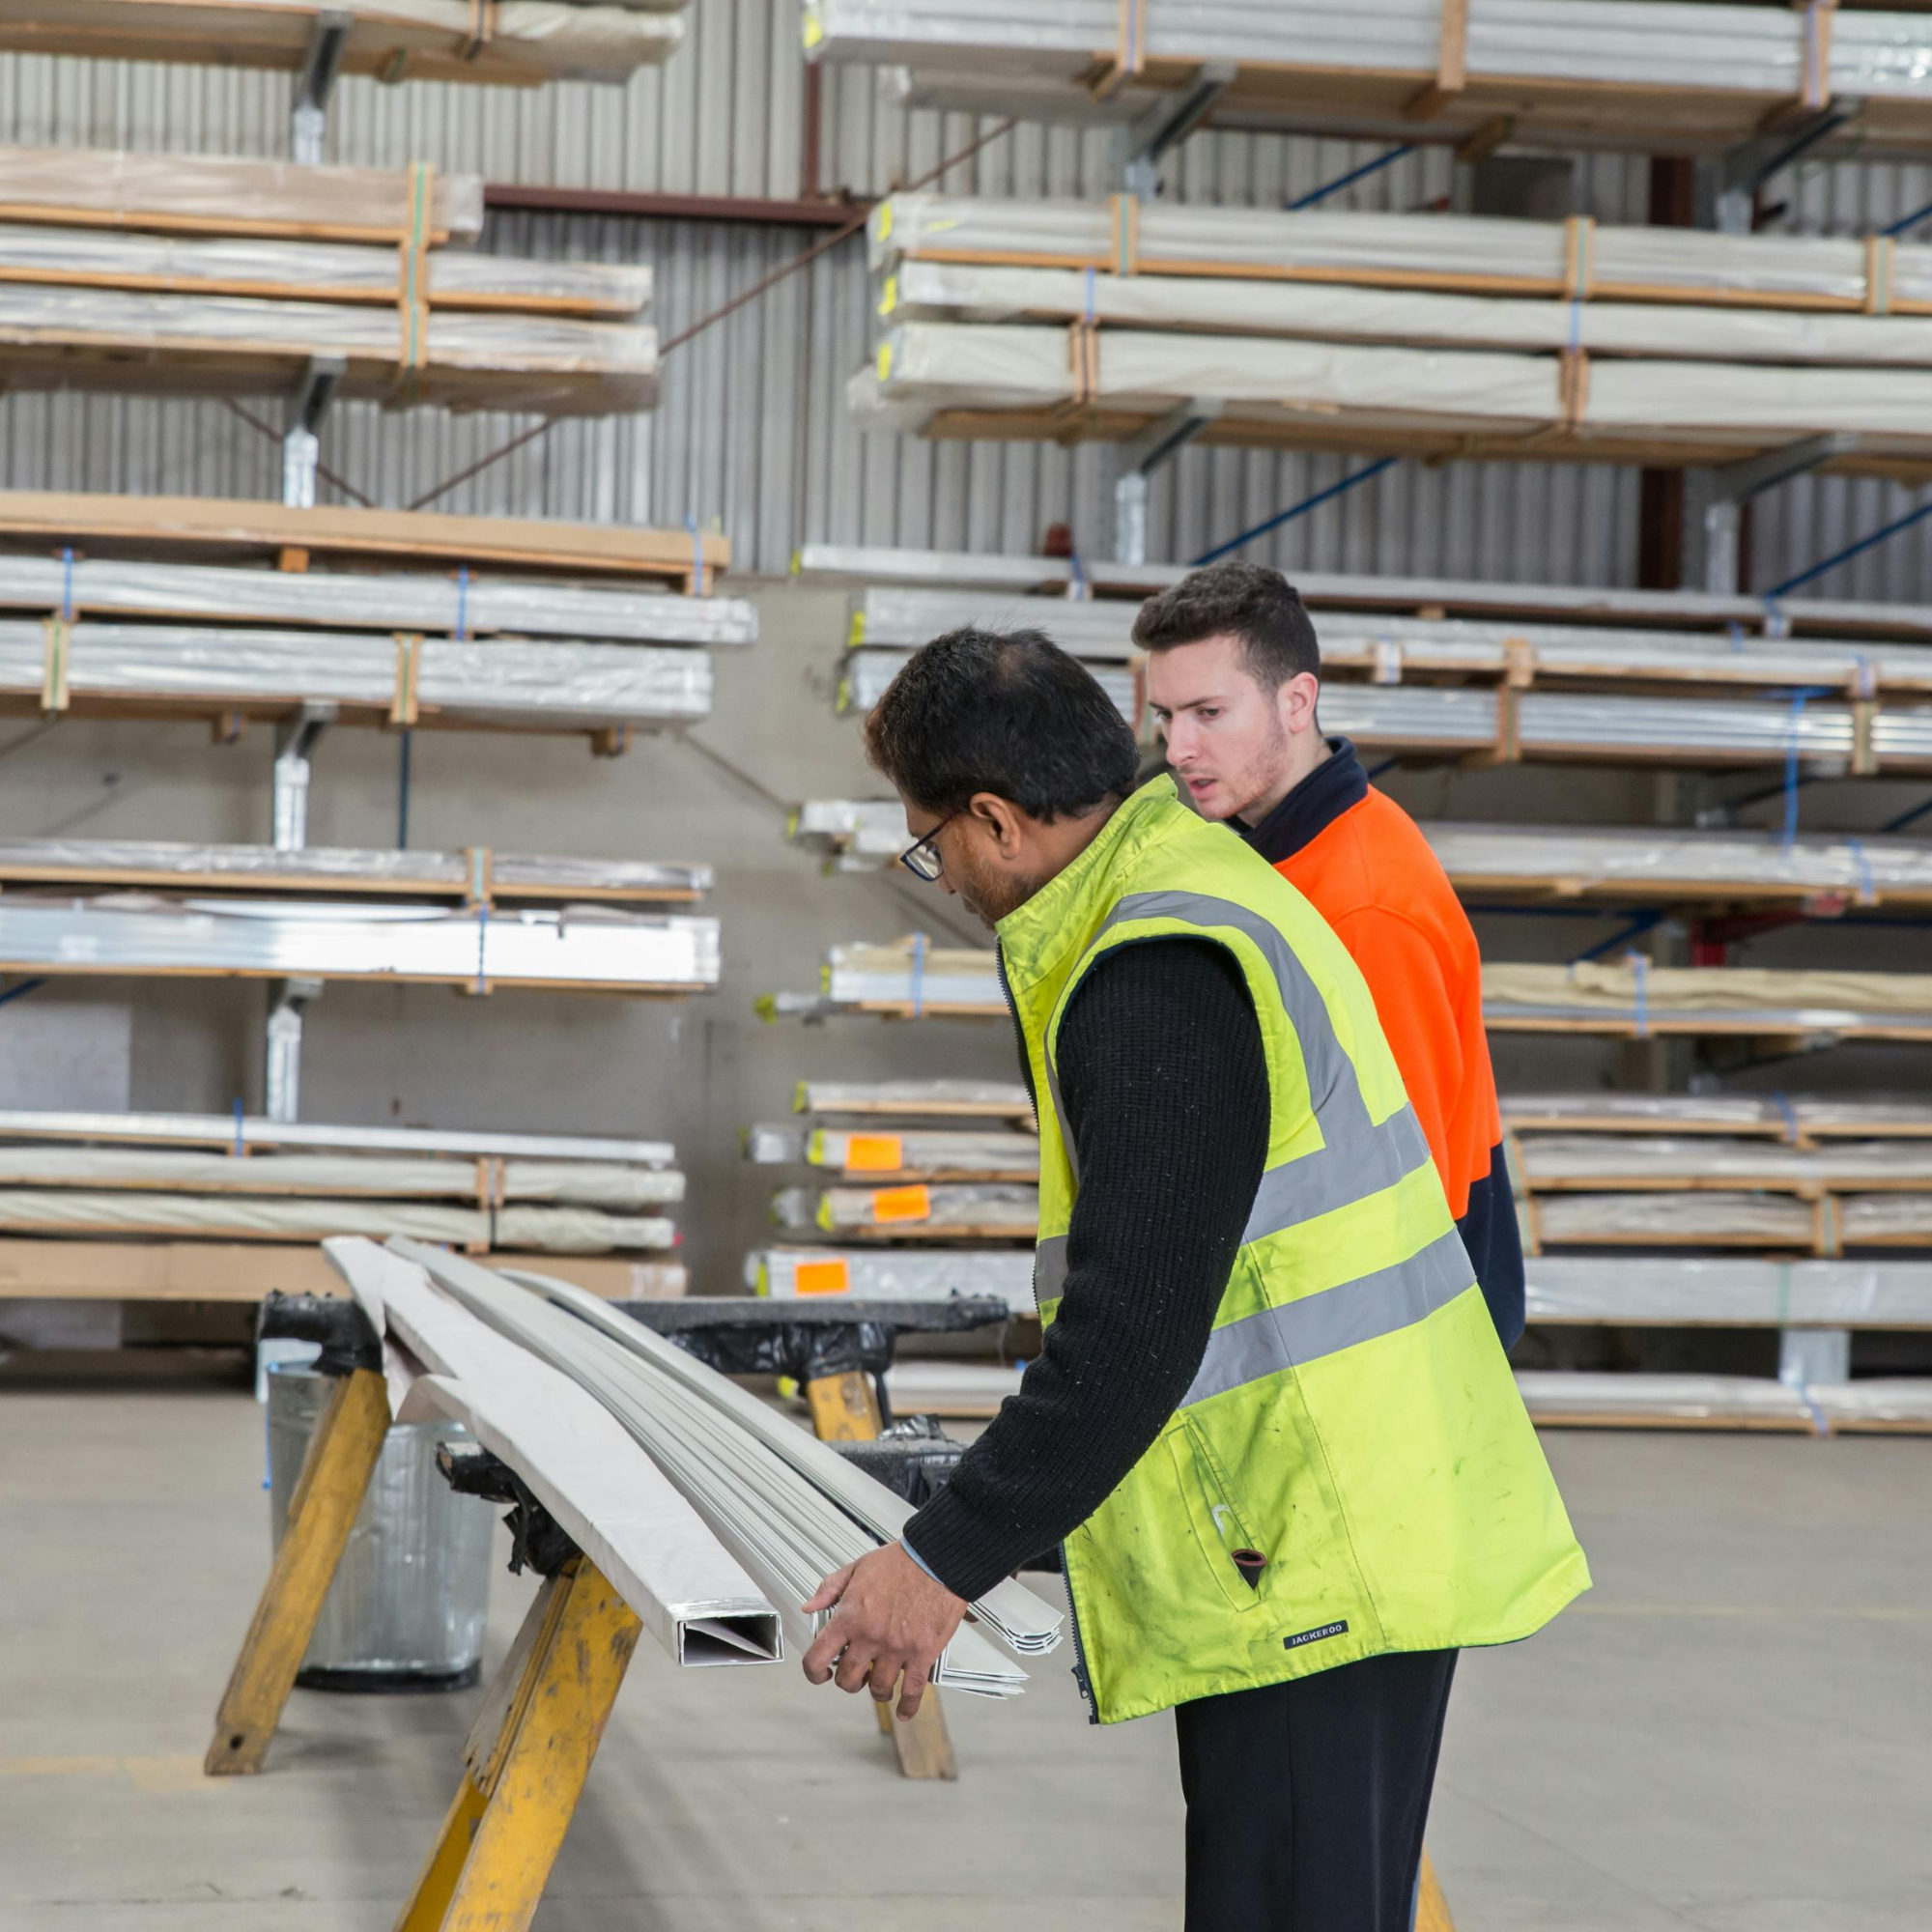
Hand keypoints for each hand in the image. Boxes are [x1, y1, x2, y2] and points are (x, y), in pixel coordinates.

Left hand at [800, 1542, 967, 1720]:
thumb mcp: (857, 1567)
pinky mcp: (922, 1654)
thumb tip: (810, 1606)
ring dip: (877, 1691)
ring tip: (879, 1685)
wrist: (935, 1560)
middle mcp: (870, 1637)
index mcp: (850, 1617)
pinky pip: (912, 1690)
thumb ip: (829, 1588)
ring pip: (879, 1689)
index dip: (813, 1672)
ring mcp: (896, 1649)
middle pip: (848, 1680)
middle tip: (856, 1675)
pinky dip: (907, 1705)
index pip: (818, 1657)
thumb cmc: (900, 1562)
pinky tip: (904, 1709)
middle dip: (849, 1681)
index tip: (819, 1674)